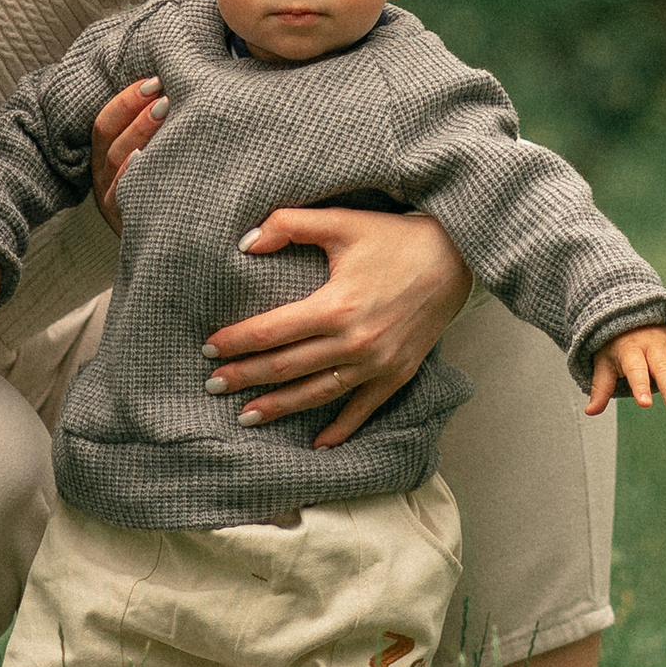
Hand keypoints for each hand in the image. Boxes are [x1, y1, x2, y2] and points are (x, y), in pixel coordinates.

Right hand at [91, 75, 166, 232]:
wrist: (176, 250)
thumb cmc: (171, 194)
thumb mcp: (154, 162)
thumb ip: (154, 131)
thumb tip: (170, 88)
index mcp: (105, 162)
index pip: (105, 124)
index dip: (125, 99)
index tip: (154, 79)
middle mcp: (104, 181)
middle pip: (111, 139)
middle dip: (137, 111)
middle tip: (166, 92)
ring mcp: (112, 203)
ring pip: (118, 161)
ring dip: (141, 132)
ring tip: (167, 110)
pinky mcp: (126, 224)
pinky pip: (124, 195)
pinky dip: (133, 173)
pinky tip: (149, 155)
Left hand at [201, 208, 474, 449]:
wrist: (457, 257)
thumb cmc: (395, 238)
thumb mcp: (342, 221)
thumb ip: (289, 224)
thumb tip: (245, 242)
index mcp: (335, 306)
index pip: (272, 331)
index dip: (237, 341)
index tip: (208, 347)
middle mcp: (354, 343)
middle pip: (286, 367)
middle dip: (245, 378)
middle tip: (212, 385)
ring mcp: (377, 364)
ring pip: (317, 394)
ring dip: (280, 407)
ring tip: (246, 416)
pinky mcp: (397, 375)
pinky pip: (363, 410)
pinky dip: (340, 429)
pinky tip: (317, 445)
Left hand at [586, 324, 665, 418]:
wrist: (636, 315)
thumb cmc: (617, 345)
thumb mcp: (604, 361)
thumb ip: (601, 387)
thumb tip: (590, 412)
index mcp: (631, 348)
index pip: (635, 368)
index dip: (639, 385)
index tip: (644, 404)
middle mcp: (653, 345)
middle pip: (664, 369)